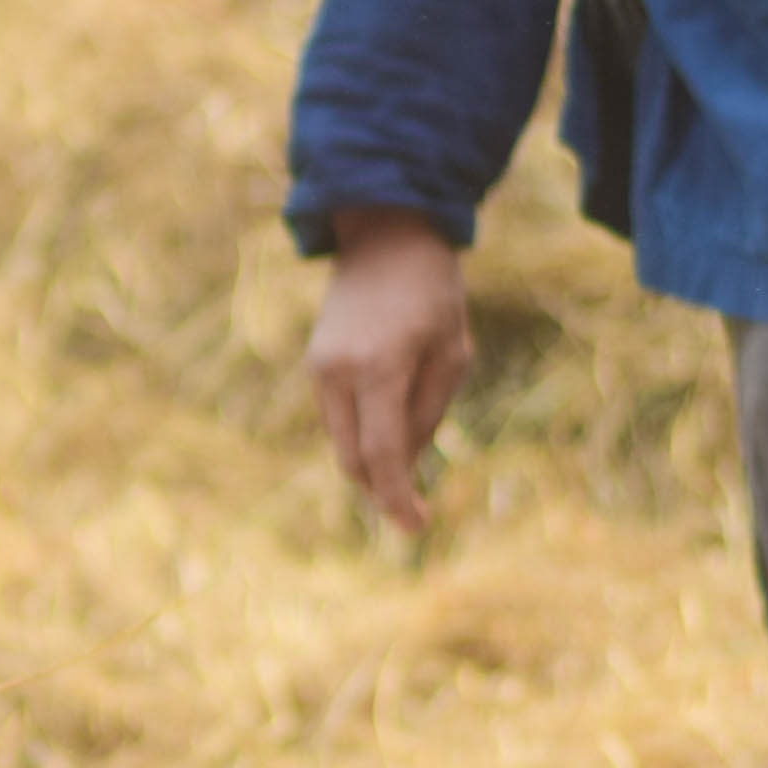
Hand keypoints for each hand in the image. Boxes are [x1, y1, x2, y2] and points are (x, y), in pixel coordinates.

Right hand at [306, 208, 474, 532]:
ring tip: (412, 444)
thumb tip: (404, 462)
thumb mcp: (452, 353)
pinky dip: (364, 433)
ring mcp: (319, 370)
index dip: (398, 497)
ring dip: (375, 458)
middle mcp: (338, 374)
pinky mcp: (315, 366)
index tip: (416, 528)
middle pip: (353, 458)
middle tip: (416, 507)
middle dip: (383, 486)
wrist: (383, 239)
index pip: (382, 454)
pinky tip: (390, 417)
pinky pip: (339, 418)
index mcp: (379, 368)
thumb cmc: (432, 293)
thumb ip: (428, 412)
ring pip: (343, 441)